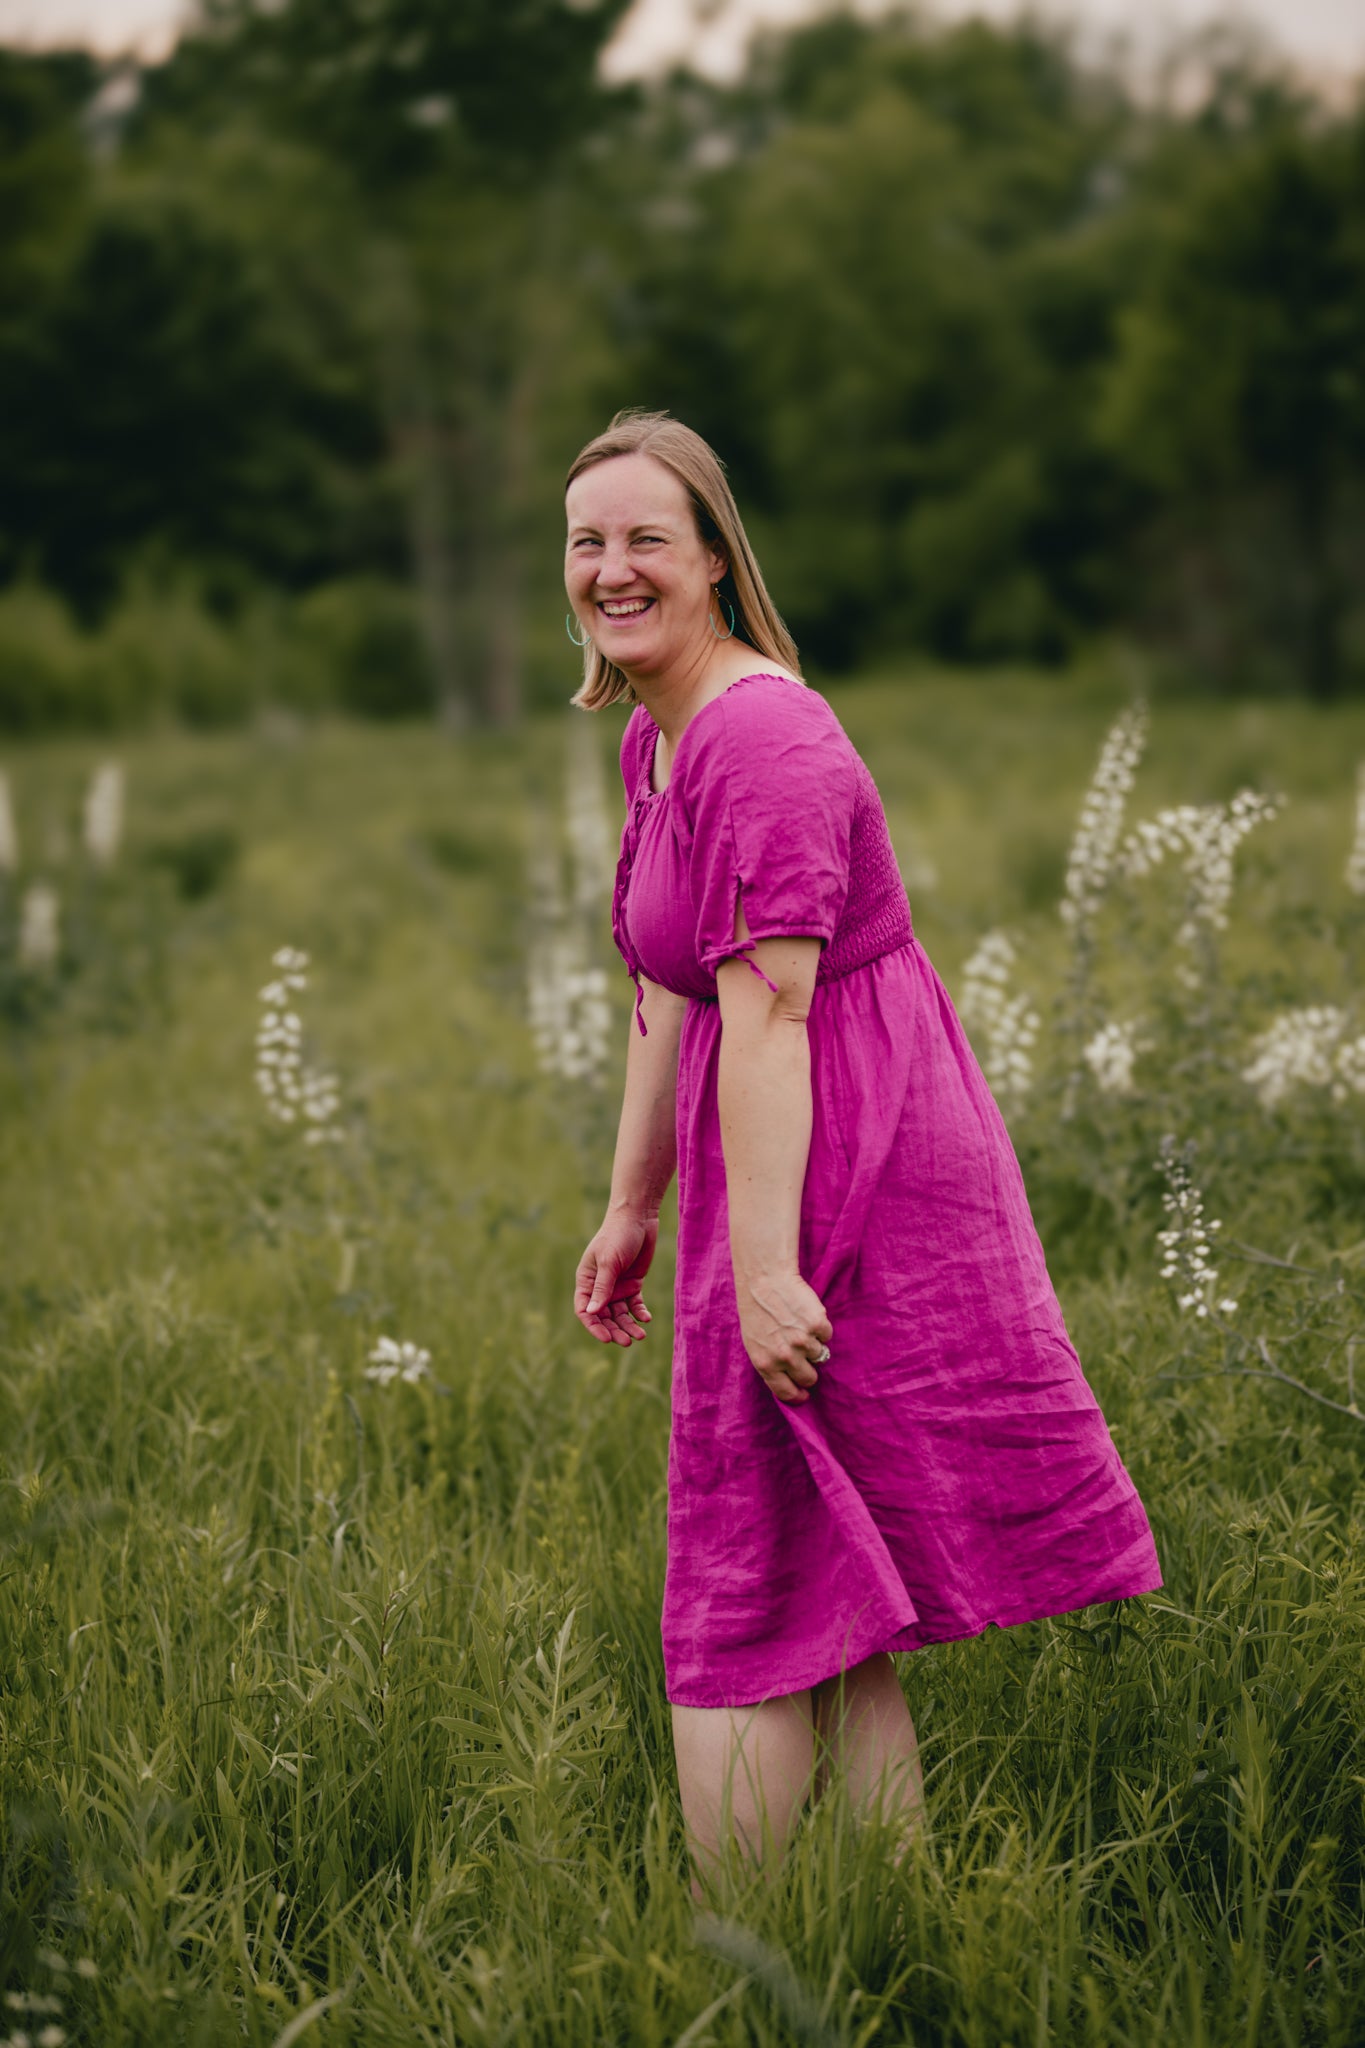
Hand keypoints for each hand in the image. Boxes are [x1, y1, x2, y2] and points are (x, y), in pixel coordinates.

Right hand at [575, 1211, 658, 1346]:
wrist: (638, 1218)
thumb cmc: (618, 1236)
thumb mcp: (609, 1262)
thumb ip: (602, 1288)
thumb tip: (592, 1313)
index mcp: (586, 1281)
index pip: (585, 1310)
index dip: (593, 1326)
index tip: (607, 1338)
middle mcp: (600, 1287)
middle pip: (604, 1316)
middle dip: (614, 1330)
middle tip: (627, 1342)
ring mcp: (617, 1286)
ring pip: (620, 1314)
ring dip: (628, 1325)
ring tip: (640, 1336)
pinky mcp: (633, 1284)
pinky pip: (634, 1305)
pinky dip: (639, 1313)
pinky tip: (646, 1318)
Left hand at [736, 1268, 830, 1405]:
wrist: (764, 1280)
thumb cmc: (756, 1311)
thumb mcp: (754, 1344)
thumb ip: (770, 1365)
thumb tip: (789, 1383)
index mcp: (766, 1364)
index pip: (787, 1392)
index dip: (798, 1395)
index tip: (804, 1394)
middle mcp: (785, 1356)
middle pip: (809, 1377)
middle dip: (809, 1369)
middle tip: (803, 1355)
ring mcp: (803, 1341)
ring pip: (820, 1355)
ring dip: (814, 1344)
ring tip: (799, 1326)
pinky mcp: (818, 1324)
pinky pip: (827, 1335)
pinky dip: (820, 1327)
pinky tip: (805, 1314)